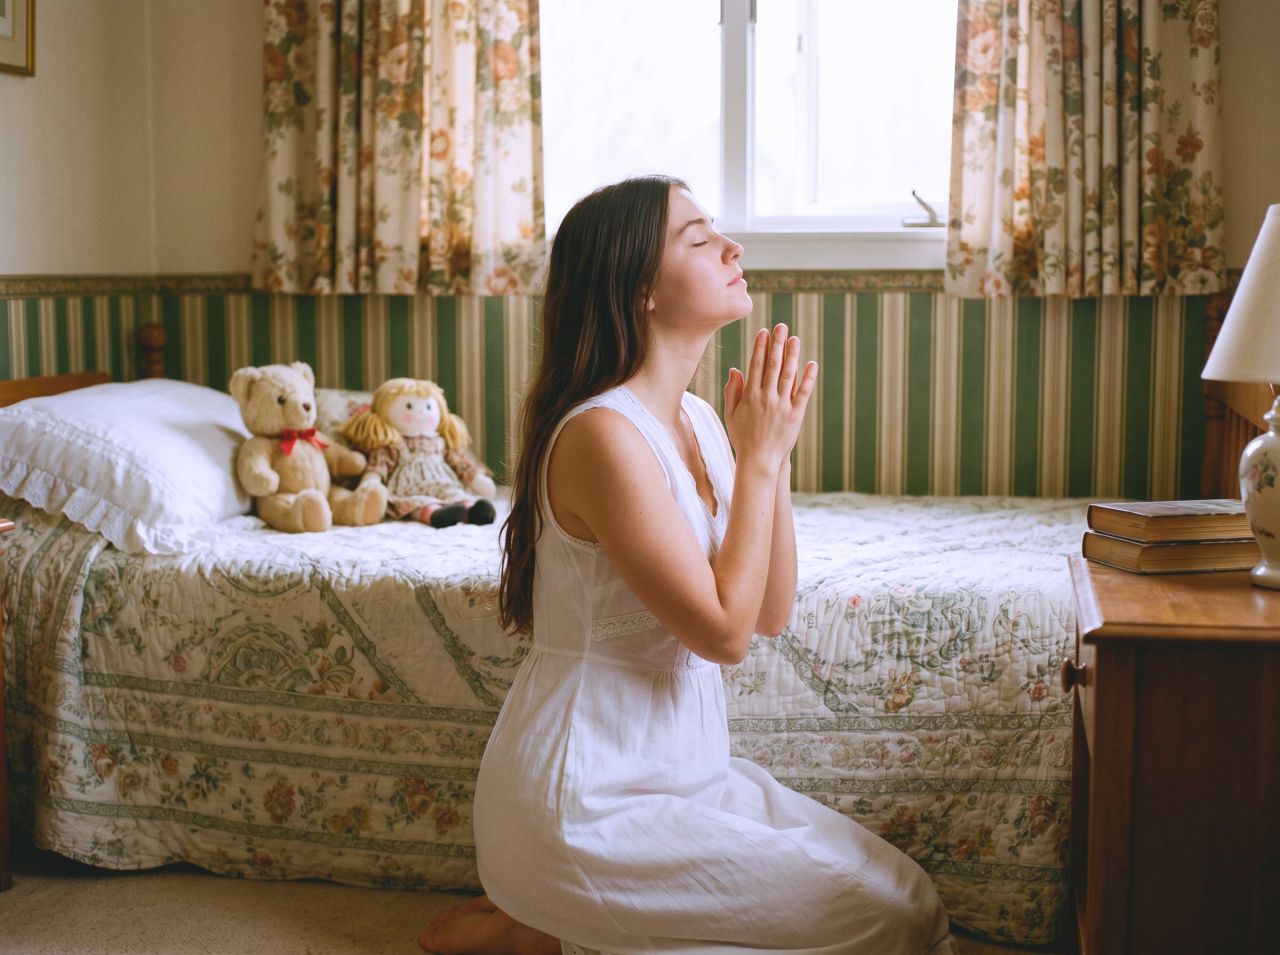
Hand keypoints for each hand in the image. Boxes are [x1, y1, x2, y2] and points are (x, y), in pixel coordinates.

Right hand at [723, 323, 816, 472]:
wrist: (759, 461)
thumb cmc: (742, 437)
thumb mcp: (731, 414)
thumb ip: (732, 391)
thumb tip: (735, 369)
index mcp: (750, 396)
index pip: (756, 365)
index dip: (760, 347)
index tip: (763, 332)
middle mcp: (766, 398)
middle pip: (773, 365)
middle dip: (777, 344)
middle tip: (781, 326)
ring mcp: (782, 406)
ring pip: (788, 375)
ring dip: (792, 355)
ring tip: (795, 339)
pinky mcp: (795, 415)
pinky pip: (803, 393)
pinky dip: (807, 378)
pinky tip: (811, 364)